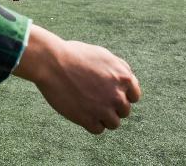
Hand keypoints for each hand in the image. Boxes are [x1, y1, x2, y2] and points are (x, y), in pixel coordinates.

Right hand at [15, 27, 140, 133]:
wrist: (51, 62)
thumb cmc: (74, 55)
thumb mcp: (102, 55)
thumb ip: (119, 69)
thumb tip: (128, 82)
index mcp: (123, 77)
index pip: (134, 96)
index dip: (121, 95)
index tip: (109, 93)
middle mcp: (117, 95)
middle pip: (124, 111)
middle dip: (111, 106)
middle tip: (93, 97)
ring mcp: (103, 109)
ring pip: (113, 123)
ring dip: (102, 117)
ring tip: (87, 105)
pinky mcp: (88, 119)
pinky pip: (98, 129)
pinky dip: (90, 123)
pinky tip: (80, 110)